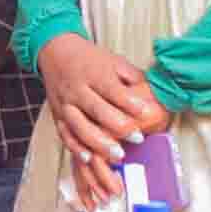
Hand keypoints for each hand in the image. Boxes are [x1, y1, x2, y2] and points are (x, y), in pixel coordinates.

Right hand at [34, 32, 168, 165]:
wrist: (56, 52)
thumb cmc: (89, 59)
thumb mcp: (114, 61)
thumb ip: (133, 77)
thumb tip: (154, 94)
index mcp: (94, 73)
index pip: (112, 89)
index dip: (129, 103)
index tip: (146, 113)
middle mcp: (77, 89)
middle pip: (96, 109)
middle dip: (118, 126)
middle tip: (138, 138)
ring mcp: (66, 104)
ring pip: (80, 126)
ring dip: (98, 143)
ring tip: (117, 155)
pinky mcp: (57, 117)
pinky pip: (65, 135)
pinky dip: (76, 148)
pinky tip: (89, 158)